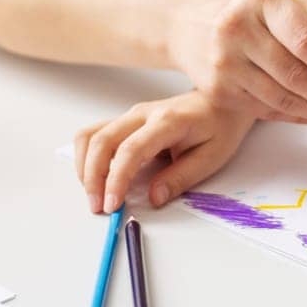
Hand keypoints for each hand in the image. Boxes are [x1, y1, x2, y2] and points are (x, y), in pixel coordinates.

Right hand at [74, 90, 263, 213]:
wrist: (222, 99)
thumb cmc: (220, 127)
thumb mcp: (211, 157)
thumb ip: (181, 178)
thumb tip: (154, 198)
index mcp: (167, 121)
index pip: (130, 150)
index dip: (116, 179)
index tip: (112, 204)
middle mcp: (142, 113)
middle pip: (102, 141)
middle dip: (92, 177)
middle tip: (98, 207)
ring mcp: (131, 114)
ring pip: (91, 135)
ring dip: (85, 166)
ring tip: (94, 195)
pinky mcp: (126, 120)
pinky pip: (95, 134)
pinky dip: (88, 157)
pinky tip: (95, 177)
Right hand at [167, 0, 306, 123]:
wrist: (188, 22)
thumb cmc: (250, 11)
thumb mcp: (284, 1)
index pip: (305, 40)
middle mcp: (236, 26)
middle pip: (293, 74)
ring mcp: (222, 61)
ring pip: (279, 97)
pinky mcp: (215, 89)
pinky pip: (263, 109)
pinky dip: (290, 115)